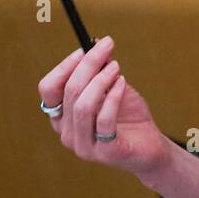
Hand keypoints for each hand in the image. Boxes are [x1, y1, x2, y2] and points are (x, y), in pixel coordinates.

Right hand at [37, 36, 169, 177]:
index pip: (48, 89)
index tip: (84, 48)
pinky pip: (104, 120)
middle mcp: (66, 133)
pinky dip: (113, 97)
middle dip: (88, 64)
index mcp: (61, 117)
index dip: (64, 66)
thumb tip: (97, 45)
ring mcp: (83, 146)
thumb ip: (101, 72)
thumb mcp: (112, 89)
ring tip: (116, 67)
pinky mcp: (106, 152)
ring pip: (82, 106)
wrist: (150, 146)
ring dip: (100, 80)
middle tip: (107, 46)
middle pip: (68, 92)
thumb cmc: (127, 116)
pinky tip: (123, 83)